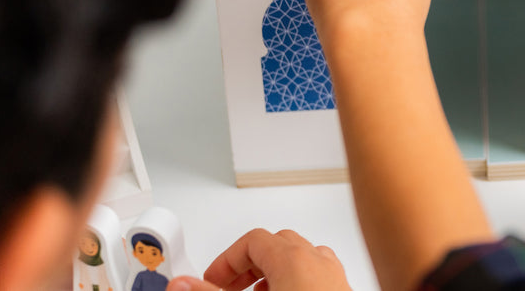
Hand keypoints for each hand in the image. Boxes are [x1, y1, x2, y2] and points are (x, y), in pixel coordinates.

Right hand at [166, 229, 348, 290]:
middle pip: (276, 245)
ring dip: (270, 274)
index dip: (226, 259)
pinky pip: (314, 275)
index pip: (253, 240)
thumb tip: (182, 285)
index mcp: (295, 258)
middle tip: (226, 288)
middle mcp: (318, 261)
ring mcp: (334, 277)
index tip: (210, 281)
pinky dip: (293, 282)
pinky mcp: (341, 290)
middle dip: (246, 266)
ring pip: (298, 259)